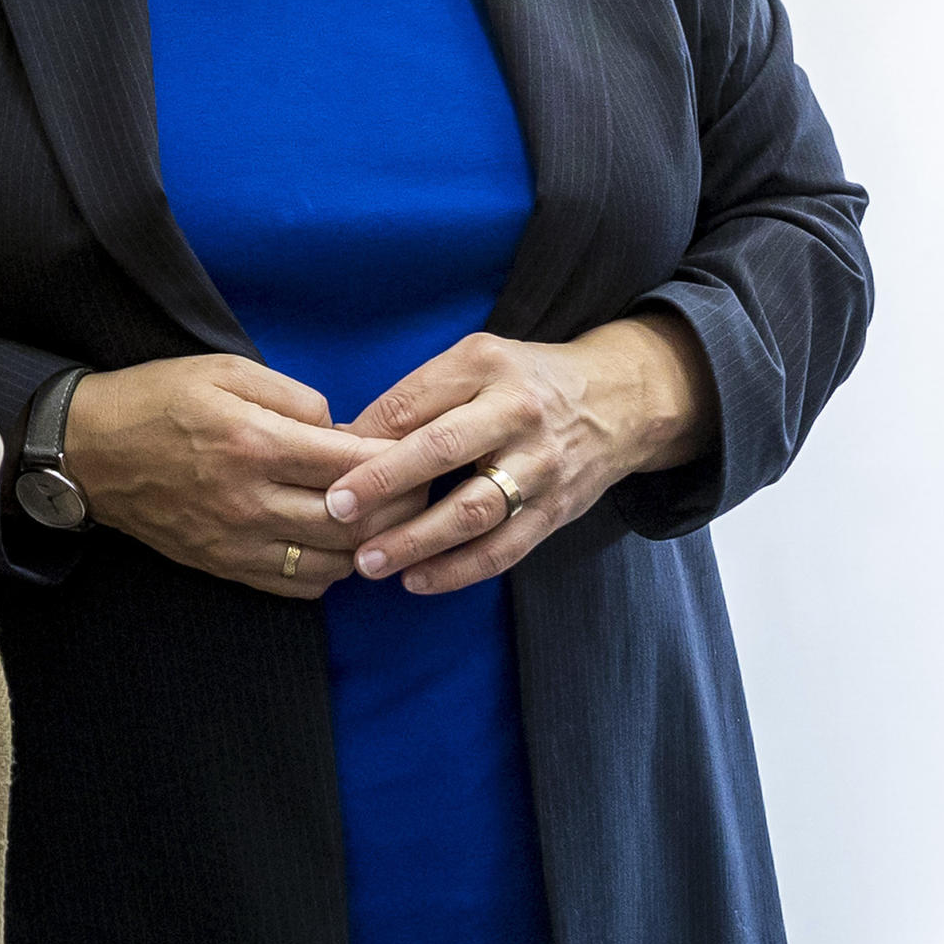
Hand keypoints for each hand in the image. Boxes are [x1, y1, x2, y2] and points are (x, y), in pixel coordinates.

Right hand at [61, 354, 431, 600]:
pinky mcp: (223, 566)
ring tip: (382, 520)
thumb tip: (342, 429)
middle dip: (395, 508)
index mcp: (254, 443)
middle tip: (416, 490)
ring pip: (331, 562)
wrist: (89, 452)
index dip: (393, 460)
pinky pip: (295, 586)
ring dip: (366, 545)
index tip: (412, 450)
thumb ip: (293, 396)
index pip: (351, 465)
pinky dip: (329, 572)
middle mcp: (249, 500)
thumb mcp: (225, 371)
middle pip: (351, 521)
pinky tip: (336, 546)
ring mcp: (236, 542)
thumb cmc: (158, 399)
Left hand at [323, 317, 709, 597]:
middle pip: (441, 449)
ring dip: (416, 540)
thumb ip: (419, 397)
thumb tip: (346, 442)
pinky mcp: (555, 510)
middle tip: (333, 511)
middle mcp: (516, 411)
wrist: (621, 400)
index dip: (365, 437)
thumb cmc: (526, 381)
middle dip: (382, 484)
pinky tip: (417, 581)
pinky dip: (458, 570)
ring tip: (368, 562)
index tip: (322, 466)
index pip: (413, 401)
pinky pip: (504, 549)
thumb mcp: (477, 363)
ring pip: (473, 509)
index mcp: (486, 364)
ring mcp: (540, 464)